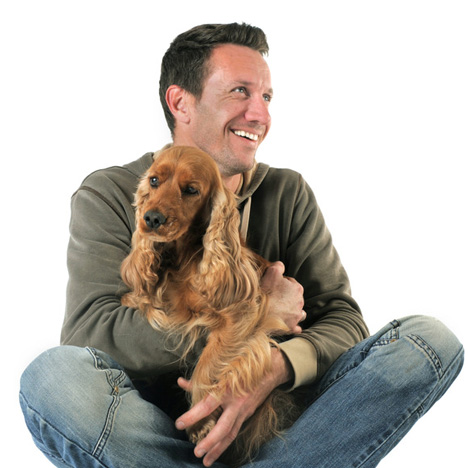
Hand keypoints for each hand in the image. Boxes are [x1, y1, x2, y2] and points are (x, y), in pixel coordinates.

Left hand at [175, 347, 292, 466]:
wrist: (269, 370)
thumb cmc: (242, 367)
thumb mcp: (221, 371)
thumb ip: (200, 381)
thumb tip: (181, 382)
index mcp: (227, 390)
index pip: (207, 406)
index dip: (192, 416)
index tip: (179, 424)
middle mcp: (235, 403)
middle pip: (222, 427)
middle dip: (209, 442)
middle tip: (196, 452)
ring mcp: (243, 411)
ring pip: (230, 434)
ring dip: (218, 449)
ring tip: (206, 461)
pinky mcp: (247, 415)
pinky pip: (235, 431)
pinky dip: (226, 442)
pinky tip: (217, 450)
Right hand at [261, 261, 304, 333]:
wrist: (259, 312)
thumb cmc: (266, 291)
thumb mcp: (271, 272)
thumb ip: (278, 266)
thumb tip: (281, 265)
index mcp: (297, 288)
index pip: (291, 283)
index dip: (281, 283)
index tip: (273, 285)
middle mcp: (300, 302)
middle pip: (295, 297)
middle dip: (286, 297)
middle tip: (274, 297)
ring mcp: (296, 316)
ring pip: (299, 312)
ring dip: (293, 311)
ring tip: (283, 311)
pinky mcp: (291, 327)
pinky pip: (296, 327)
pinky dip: (293, 326)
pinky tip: (288, 324)